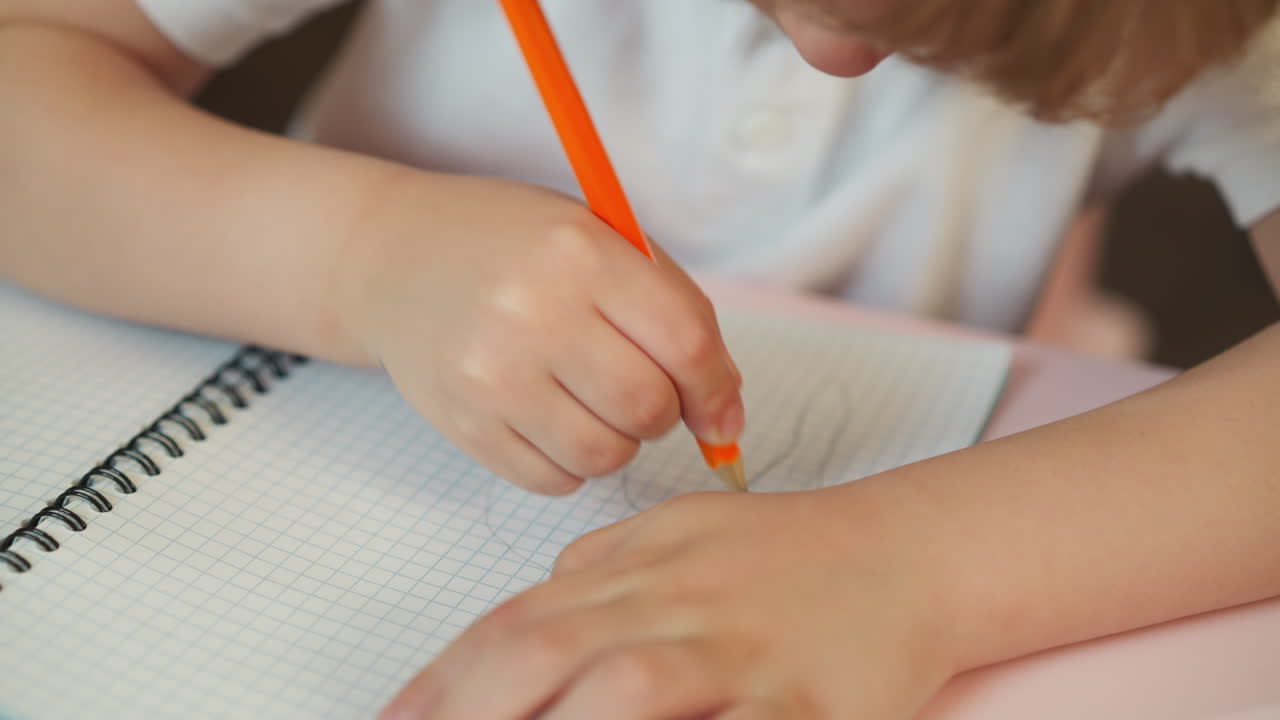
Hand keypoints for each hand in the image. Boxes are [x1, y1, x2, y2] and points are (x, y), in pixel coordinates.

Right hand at [341, 173, 742, 494]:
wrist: (397, 257)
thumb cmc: (516, 247)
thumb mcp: (600, 241)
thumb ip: (674, 313)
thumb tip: (726, 414)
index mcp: (581, 252)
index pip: (686, 343)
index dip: (716, 390)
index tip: (719, 412)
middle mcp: (533, 312)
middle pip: (648, 409)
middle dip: (664, 415)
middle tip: (641, 392)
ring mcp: (490, 373)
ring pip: (604, 455)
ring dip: (618, 443)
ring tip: (593, 404)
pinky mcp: (462, 422)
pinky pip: (553, 481)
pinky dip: (570, 464)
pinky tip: (551, 419)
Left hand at [381, 486, 959, 719]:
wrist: (907, 552)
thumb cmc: (791, 551)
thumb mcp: (683, 531)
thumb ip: (604, 561)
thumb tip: (537, 596)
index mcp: (641, 568)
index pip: (519, 622)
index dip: (445, 679)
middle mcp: (678, 604)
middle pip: (553, 652)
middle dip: (473, 710)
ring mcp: (741, 653)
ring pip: (632, 688)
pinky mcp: (804, 703)